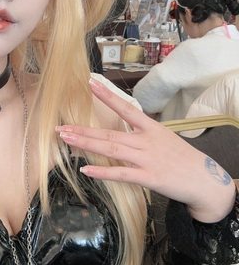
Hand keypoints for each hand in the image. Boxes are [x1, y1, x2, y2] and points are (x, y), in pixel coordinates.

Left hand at [56, 78, 235, 222]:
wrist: (205, 180)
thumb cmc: (182, 159)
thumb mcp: (163, 138)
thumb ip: (140, 134)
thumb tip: (119, 131)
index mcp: (150, 128)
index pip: (125, 108)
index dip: (107, 96)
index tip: (89, 84)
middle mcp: (146, 141)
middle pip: (109, 133)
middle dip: (83, 130)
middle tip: (60, 127)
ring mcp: (146, 159)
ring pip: (111, 150)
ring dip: (86, 145)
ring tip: (67, 140)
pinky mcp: (148, 177)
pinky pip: (121, 173)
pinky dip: (102, 172)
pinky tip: (86, 169)